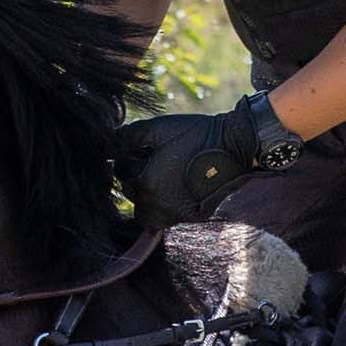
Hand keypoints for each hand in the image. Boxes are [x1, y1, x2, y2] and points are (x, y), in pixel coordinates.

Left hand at [109, 93, 294, 224]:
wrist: (235, 146)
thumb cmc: (195, 134)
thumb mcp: (158, 128)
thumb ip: (129, 136)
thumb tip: (109, 142)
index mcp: (146, 184)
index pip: (122, 175)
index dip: (129, 159)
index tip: (143, 149)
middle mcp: (158, 206)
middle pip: (134, 195)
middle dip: (139, 178)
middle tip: (155, 160)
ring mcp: (176, 215)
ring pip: (148, 213)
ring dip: (151, 196)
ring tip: (165, 176)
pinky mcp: (191, 217)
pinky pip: (169, 217)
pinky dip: (168, 204)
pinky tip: (179, 184)